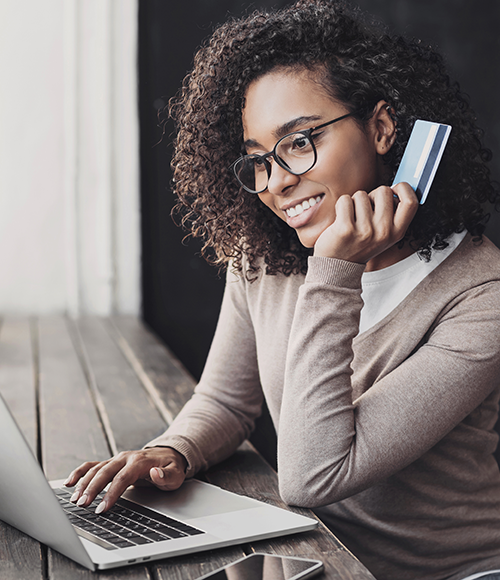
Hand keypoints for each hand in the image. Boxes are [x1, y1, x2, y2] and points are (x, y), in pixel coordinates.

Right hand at [64, 447, 186, 512]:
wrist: (168, 455)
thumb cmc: (171, 467)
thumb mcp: (176, 474)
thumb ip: (166, 476)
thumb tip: (156, 472)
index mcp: (140, 461)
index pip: (123, 478)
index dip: (112, 493)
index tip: (102, 508)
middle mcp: (125, 458)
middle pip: (105, 472)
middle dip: (92, 488)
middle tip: (82, 505)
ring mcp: (117, 459)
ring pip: (96, 469)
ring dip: (83, 483)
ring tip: (74, 499)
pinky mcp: (111, 463)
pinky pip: (92, 465)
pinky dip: (80, 472)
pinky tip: (69, 483)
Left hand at [313, 182, 417, 263]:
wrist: (337, 267)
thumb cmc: (359, 244)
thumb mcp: (383, 235)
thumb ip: (391, 215)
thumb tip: (395, 187)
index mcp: (396, 233)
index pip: (411, 202)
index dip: (403, 189)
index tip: (394, 188)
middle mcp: (383, 232)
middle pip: (383, 191)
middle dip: (372, 195)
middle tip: (364, 211)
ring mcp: (365, 231)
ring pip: (361, 195)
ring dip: (354, 203)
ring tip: (351, 220)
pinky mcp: (345, 229)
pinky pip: (345, 200)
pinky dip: (341, 206)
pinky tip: (340, 220)